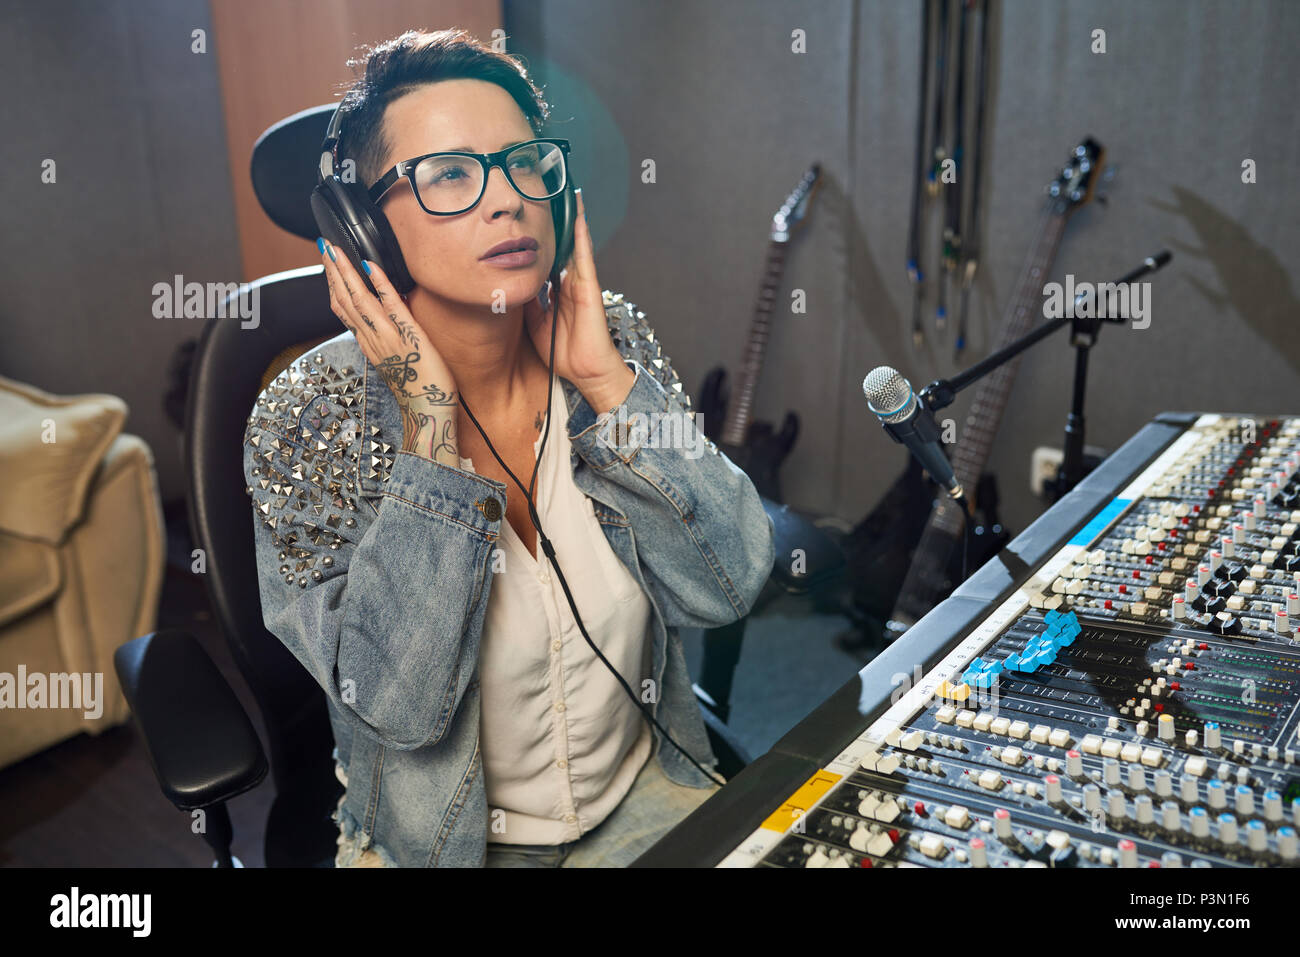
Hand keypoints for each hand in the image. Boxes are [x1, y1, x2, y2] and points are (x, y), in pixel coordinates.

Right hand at [319, 239, 459, 465]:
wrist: (428, 411)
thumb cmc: (418, 387)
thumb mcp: (393, 360)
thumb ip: (385, 339)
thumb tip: (383, 320)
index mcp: (369, 343)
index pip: (344, 310)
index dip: (333, 285)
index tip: (328, 264)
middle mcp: (372, 338)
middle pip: (344, 300)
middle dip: (333, 271)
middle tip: (324, 246)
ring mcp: (387, 336)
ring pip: (359, 299)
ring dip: (346, 272)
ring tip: (336, 250)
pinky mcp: (408, 335)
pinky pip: (390, 305)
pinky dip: (379, 283)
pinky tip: (370, 265)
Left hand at [522, 190, 632, 410]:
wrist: (586, 373)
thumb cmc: (564, 353)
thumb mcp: (535, 324)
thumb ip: (527, 303)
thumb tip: (513, 285)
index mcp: (557, 293)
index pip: (547, 260)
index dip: (540, 241)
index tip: (531, 221)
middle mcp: (570, 284)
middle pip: (562, 247)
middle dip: (558, 224)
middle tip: (551, 196)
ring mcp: (581, 285)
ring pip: (575, 246)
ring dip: (574, 221)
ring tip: (570, 196)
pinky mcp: (590, 289)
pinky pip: (584, 258)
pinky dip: (582, 237)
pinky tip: (579, 218)